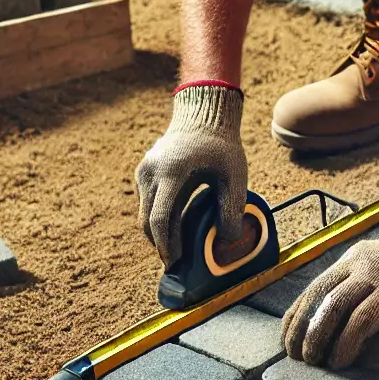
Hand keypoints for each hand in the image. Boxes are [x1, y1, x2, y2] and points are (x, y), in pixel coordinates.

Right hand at [136, 83, 247, 265]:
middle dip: (160, 245)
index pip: (159, 218)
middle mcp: (151, 172)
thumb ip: (231, 207)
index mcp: (172, 172)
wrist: (203, 115)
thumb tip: (227, 241)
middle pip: (147, 220)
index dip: (166, 245)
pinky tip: (174, 230)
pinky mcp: (144, 171)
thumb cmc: (221, 145)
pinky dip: (156, 219)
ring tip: (176, 250)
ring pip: (144, 212)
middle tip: (176, 264)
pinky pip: (146, 202)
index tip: (175, 263)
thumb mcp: (234, 175)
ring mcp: (144, 171)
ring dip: (157, 233)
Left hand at [283, 205, 378, 368]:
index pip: (316, 291)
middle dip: (317, 337)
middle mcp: (371, 269)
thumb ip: (337, 285)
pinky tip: (368, 364)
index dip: (298, 321)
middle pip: (335, 305)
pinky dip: (377, 354)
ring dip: (344, 348)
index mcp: (352, 260)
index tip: (290, 347)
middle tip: (311, 360)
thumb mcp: (361, 264)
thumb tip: (302, 328)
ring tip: (337, 364)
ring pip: (361, 321)